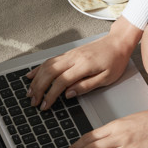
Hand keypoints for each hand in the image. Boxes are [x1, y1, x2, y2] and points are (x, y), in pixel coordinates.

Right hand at [27, 17, 141, 109]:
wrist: (117, 42)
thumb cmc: (115, 60)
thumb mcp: (106, 78)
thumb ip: (86, 86)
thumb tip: (68, 94)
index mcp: (83, 65)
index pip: (61, 81)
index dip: (51, 95)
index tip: (45, 105)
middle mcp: (73, 58)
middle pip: (49, 72)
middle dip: (39, 88)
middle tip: (34, 101)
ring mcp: (69, 54)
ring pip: (47, 65)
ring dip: (36, 79)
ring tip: (30, 92)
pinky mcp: (69, 53)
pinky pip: (50, 60)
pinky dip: (39, 68)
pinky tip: (32, 74)